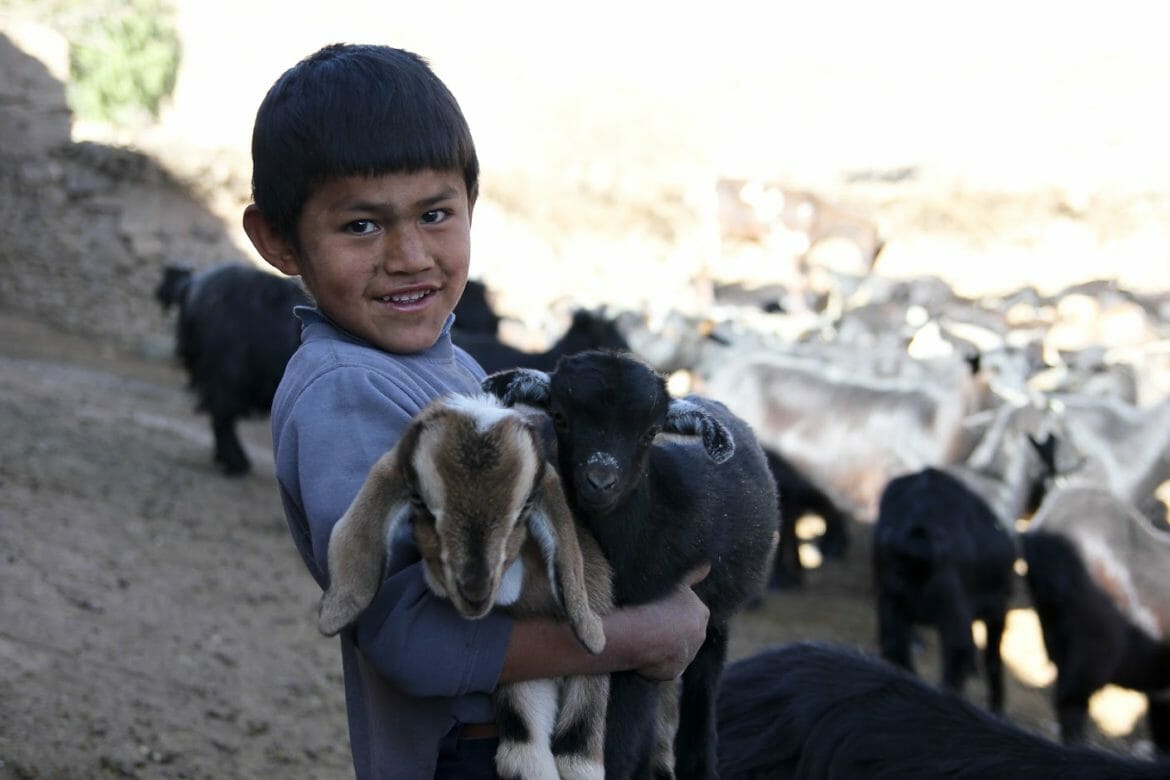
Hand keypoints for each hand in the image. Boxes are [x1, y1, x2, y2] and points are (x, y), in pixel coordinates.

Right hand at [633, 563, 710, 680]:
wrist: (640, 633)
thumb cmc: (655, 603)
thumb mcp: (675, 583)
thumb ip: (693, 575)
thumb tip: (708, 566)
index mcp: (701, 613)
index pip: (692, 610)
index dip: (675, 608)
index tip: (660, 607)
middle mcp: (699, 636)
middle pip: (686, 631)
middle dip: (672, 628)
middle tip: (651, 621)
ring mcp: (686, 657)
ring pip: (675, 650)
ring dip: (664, 646)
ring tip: (643, 636)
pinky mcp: (672, 673)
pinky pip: (664, 666)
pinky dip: (654, 661)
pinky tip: (642, 651)